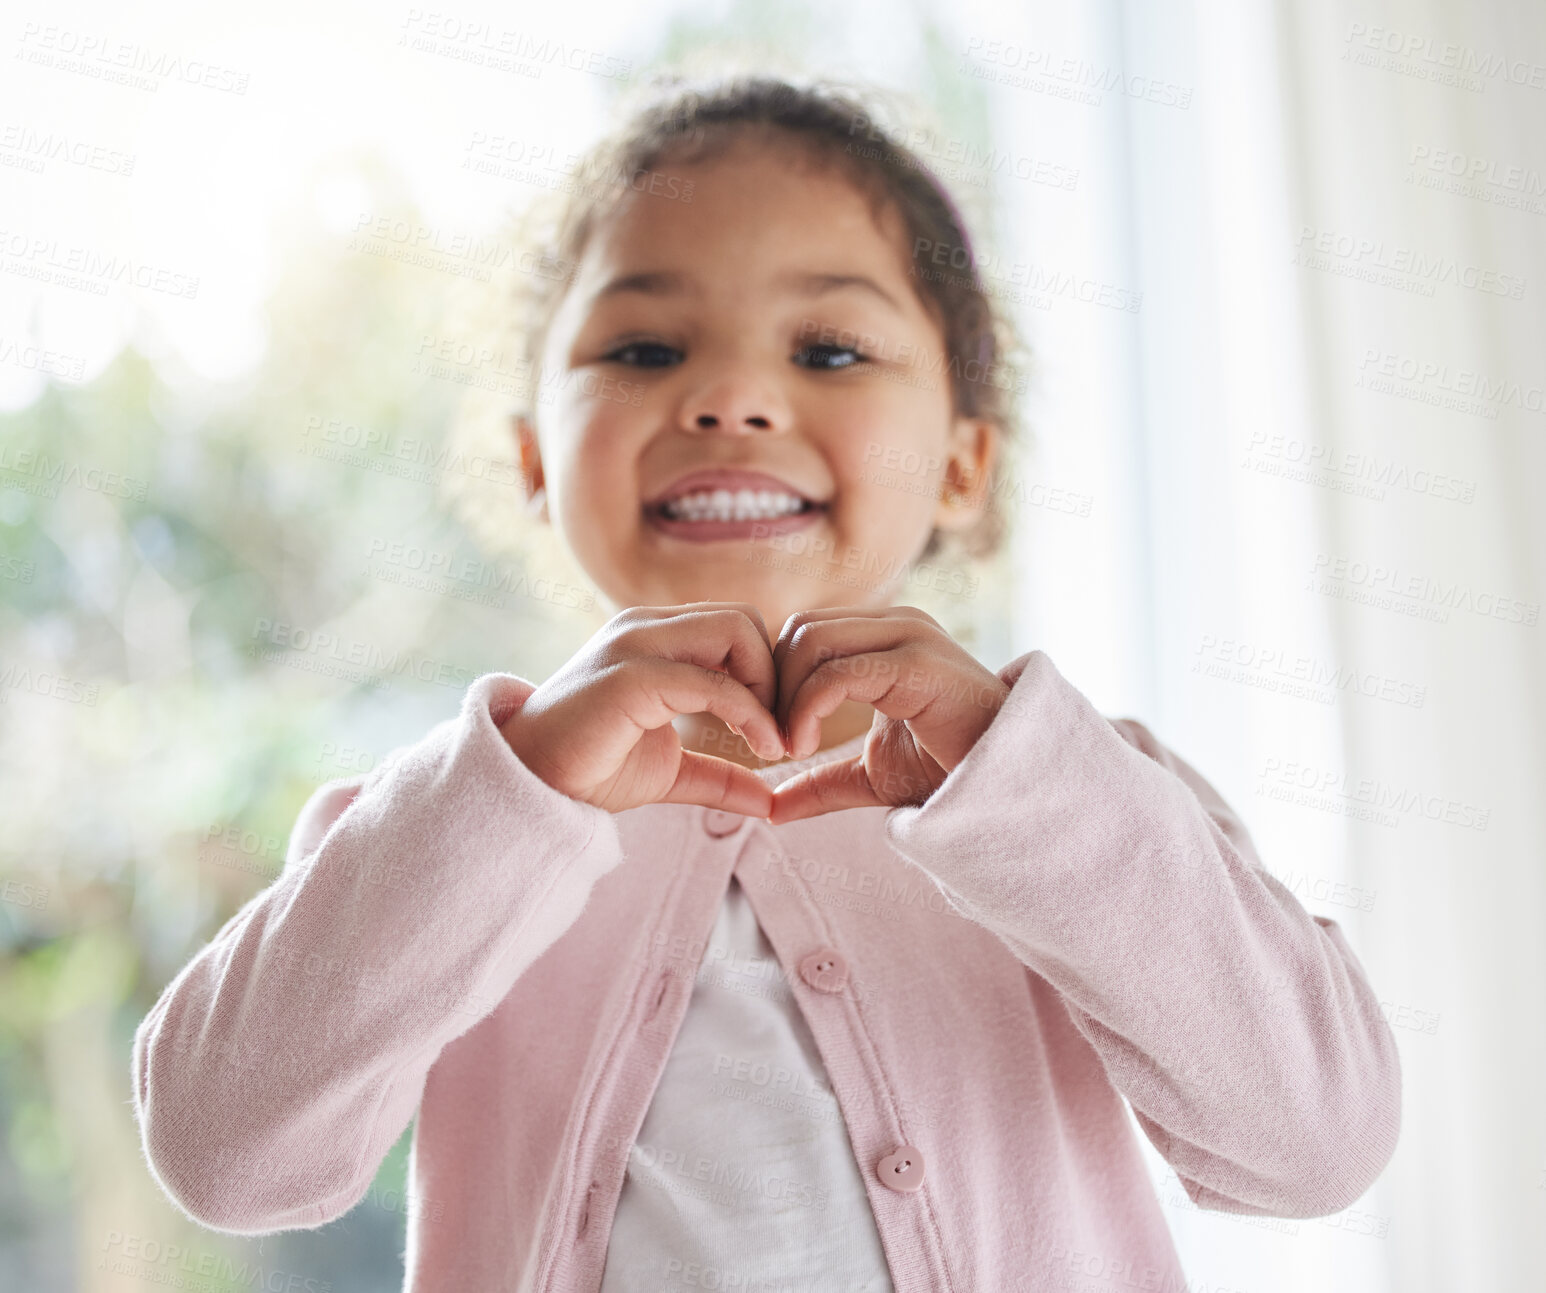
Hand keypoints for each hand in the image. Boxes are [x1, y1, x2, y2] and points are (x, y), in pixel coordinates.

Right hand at [499, 603, 787, 816]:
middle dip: (777, 675)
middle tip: (782, 732)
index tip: (778, 731)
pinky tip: (762, 749)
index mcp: (654, 637)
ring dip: (768, 686)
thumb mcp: (671, 771)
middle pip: (746, 619)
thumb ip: (720, 776)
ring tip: (772, 740)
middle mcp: (645, 627)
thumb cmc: (590, 770)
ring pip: (737, 630)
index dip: (768, 675)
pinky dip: (750, 713)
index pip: (737, 627)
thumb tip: (770, 801)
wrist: (529, 784)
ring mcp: (635, 644)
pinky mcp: (631, 676)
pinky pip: (714, 681)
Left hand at [767, 606, 1010, 823]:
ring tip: (793, 749)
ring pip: (809, 640)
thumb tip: (770, 808)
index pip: (803, 631)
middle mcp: (896, 624)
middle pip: (799, 628)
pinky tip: (805, 748)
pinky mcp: (916, 663)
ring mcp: (909, 636)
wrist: (1009, 787)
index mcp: (885, 636)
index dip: (776, 682)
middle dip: (773, 685)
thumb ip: (821, 782)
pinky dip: (805, 709)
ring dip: (785, 699)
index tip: (773, 738)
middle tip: (776, 743)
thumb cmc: (951, 772)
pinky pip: (836, 673)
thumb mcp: (871, 777)